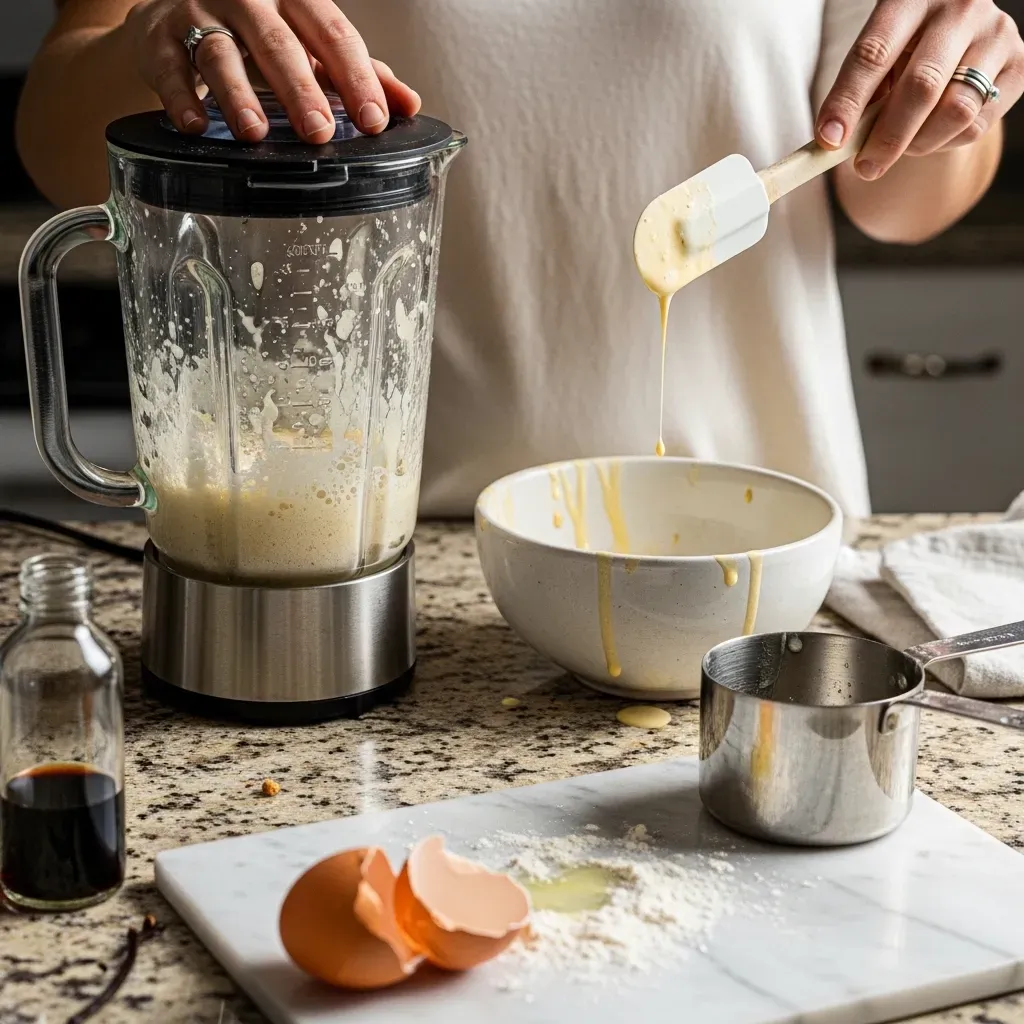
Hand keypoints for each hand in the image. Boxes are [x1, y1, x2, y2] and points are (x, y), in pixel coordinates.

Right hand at [124, 0, 420, 143]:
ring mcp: (198, 14)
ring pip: (219, 53)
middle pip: (277, 43)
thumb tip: (408, 104)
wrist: (175, 11)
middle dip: (300, 89)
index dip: (355, 77)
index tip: (374, 120)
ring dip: (237, 96)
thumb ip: (354, 72)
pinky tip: (196, 127)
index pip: (332, 33)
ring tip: (256, 134)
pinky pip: (167, 67)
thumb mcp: (308, 44)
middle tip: (319, 132)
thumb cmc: (256, 32)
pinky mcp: (158, 37)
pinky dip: (180, 98)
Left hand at [816, 0, 1023, 178]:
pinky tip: (932, 134)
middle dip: (887, 137)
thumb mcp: (878, 60)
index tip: (829, 140)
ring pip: (955, 110)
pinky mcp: (1019, 65)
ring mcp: (996, 34)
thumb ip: (860, 95)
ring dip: (919, 144)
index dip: (848, 101)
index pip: (873, 53)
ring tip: (902, 147)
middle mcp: (960, 8)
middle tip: (865, 167)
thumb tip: (835, 142)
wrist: (959, 40)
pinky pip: (977, 124)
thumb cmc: (904, 52)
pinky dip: (946, 142)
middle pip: (921, 86)